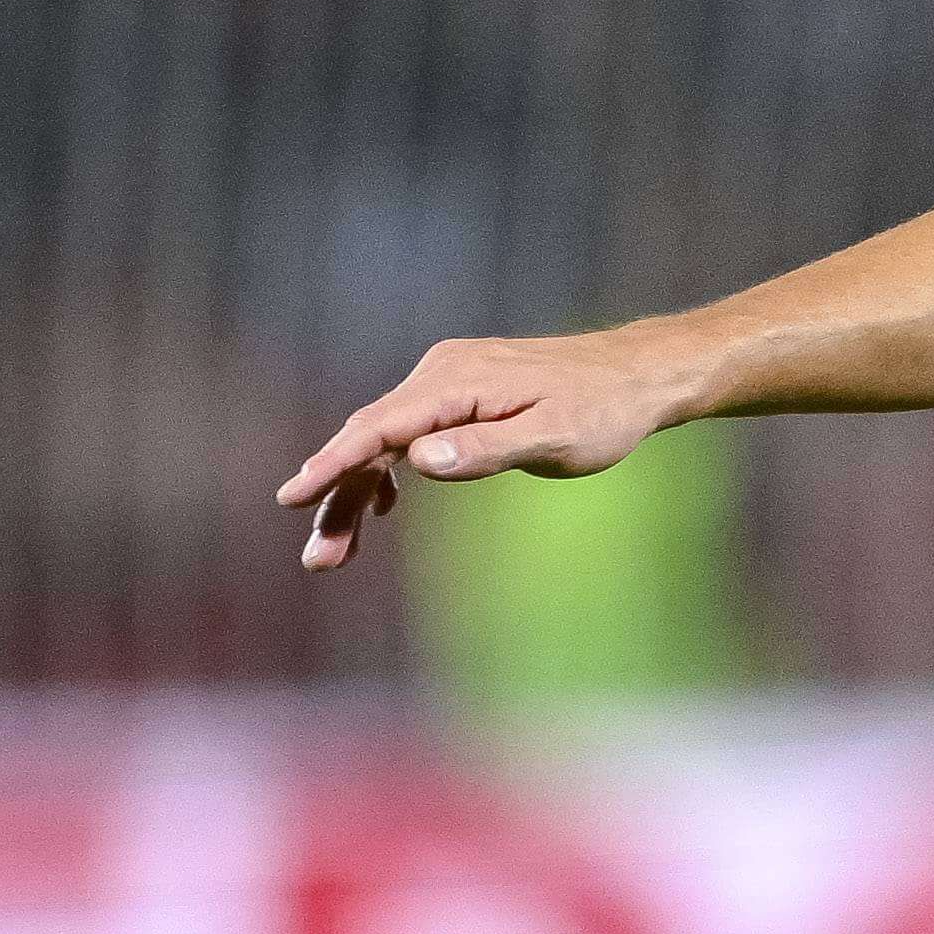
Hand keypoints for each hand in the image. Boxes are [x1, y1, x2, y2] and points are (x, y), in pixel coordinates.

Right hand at [276, 328, 698, 568]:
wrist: (641, 376)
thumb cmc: (606, 410)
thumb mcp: (555, 437)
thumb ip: (487, 448)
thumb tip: (417, 458)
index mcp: (458, 381)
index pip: (379, 427)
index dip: (333, 463)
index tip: (292, 496)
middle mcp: (443, 373)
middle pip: (372, 438)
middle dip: (337, 497)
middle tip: (319, 560)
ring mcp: (450, 380)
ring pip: (386, 439)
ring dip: (357, 491)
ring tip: (334, 552)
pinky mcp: (462, 392)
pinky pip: (409, 433)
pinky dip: (388, 470)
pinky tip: (381, 508)